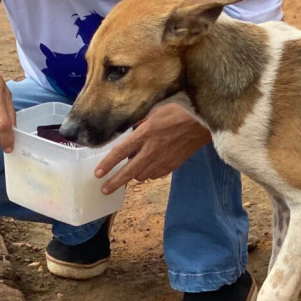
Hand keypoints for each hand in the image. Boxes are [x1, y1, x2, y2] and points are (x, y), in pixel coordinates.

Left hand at [94, 103, 210, 193]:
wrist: (203, 123)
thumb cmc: (180, 110)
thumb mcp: (155, 111)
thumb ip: (141, 122)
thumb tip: (130, 128)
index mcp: (145, 134)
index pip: (120, 152)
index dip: (107, 164)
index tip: (97, 174)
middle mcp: (151, 151)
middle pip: (129, 171)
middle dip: (115, 182)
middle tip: (104, 190)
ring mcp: (163, 161)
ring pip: (142, 176)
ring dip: (134, 176)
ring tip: (128, 173)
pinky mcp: (173, 166)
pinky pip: (156, 175)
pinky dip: (149, 173)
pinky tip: (148, 169)